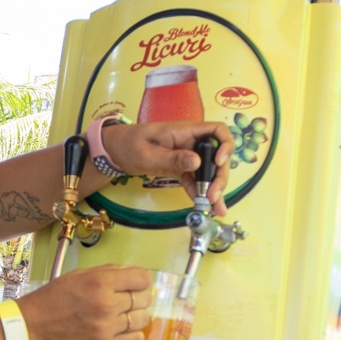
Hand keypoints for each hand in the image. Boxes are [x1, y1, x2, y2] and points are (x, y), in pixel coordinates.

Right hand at [18, 265, 154, 339]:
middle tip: (126, 300)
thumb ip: (107, 272)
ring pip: (142, 319)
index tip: (134, 284)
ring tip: (123, 316)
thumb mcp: (78, 276)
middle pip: (144, 299)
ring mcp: (108, 328)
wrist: (32, 328)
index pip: (142, 278)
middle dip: (138, 297)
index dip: (140, 280)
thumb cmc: (53, 298)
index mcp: (100, 282)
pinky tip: (122, 330)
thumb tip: (132, 273)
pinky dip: (134, 334)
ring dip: (136, 316)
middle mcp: (107, 304)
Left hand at [101, 120, 234, 214]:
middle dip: (219, 176)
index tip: (218, 163)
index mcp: (186, 131)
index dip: (225, 145)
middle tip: (213, 196)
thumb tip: (196, 162)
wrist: (115, 151)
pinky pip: (195, 180)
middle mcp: (191, 143)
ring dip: (214, 188)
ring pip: (209, 171)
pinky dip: (201, 192)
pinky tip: (205, 206)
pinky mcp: (181, 168)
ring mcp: (188, 156)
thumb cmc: (129, 144)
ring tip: (216, 208)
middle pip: (217, 156)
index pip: (217, 131)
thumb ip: (172, 158)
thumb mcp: (148, 153)